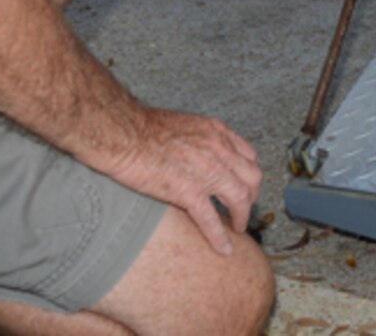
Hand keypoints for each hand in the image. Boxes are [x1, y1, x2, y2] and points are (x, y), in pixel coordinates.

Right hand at [104, 107, 261, 255]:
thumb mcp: (185, 125)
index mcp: (217, 132)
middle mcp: (219, 149)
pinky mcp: (188, 190)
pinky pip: (211, 218)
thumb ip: (200, 139)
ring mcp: (207, 170)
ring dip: (242, 216)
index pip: (248, 155)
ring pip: (240, 198)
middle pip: (252, 177)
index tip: (244, 185)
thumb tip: (199, 153)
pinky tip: (223, 248)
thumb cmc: (142, 129)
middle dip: (252, 195)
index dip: (248, 174)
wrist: (123, 135)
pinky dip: (219, 236)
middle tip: (243, 208)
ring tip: (237, 228)